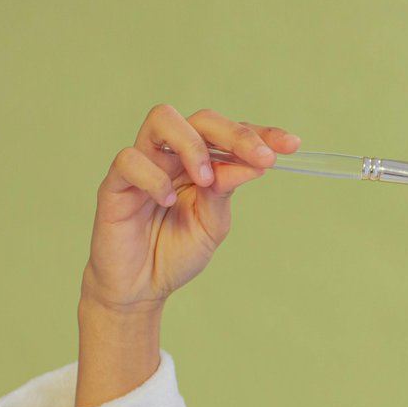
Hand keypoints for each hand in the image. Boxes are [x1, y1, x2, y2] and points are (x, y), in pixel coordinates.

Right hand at [82, 104, 300, 311]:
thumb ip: (226, 192)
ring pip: (162, 120)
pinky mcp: (115, 183)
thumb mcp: (213, 223)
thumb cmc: (175, 252)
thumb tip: (254, 164)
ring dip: (193, 145)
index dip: (262, 135)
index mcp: (200, 162)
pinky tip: (168, 202)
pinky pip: (130, 160)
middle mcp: (172, 156)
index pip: (230, 134)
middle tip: (261, 158)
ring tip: (206, 180)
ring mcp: (144, 165)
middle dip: (236, 134)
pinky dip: (154, 178)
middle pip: (201, 118)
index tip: (292, 145)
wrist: (141, 287)